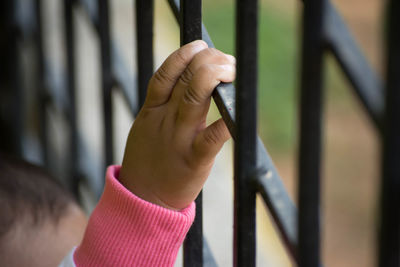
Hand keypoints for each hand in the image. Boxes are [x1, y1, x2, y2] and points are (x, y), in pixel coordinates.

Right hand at [119, 40, 234, 209]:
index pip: (164, 74)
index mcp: (152, 111)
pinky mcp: (193, 160)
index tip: (199, 45)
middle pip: (184, 80)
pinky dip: (225, 123)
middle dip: (206, 62)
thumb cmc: (149, 161)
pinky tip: (236, 111)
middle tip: (224, 58)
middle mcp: (165, 120)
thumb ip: (161, 104)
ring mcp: (179, 139)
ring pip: (194, 98)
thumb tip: (185, 80)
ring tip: (230, 68)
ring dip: (214, 78)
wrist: (143, 200)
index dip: (182, 55)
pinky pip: (211, 138)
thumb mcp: (146, 126)